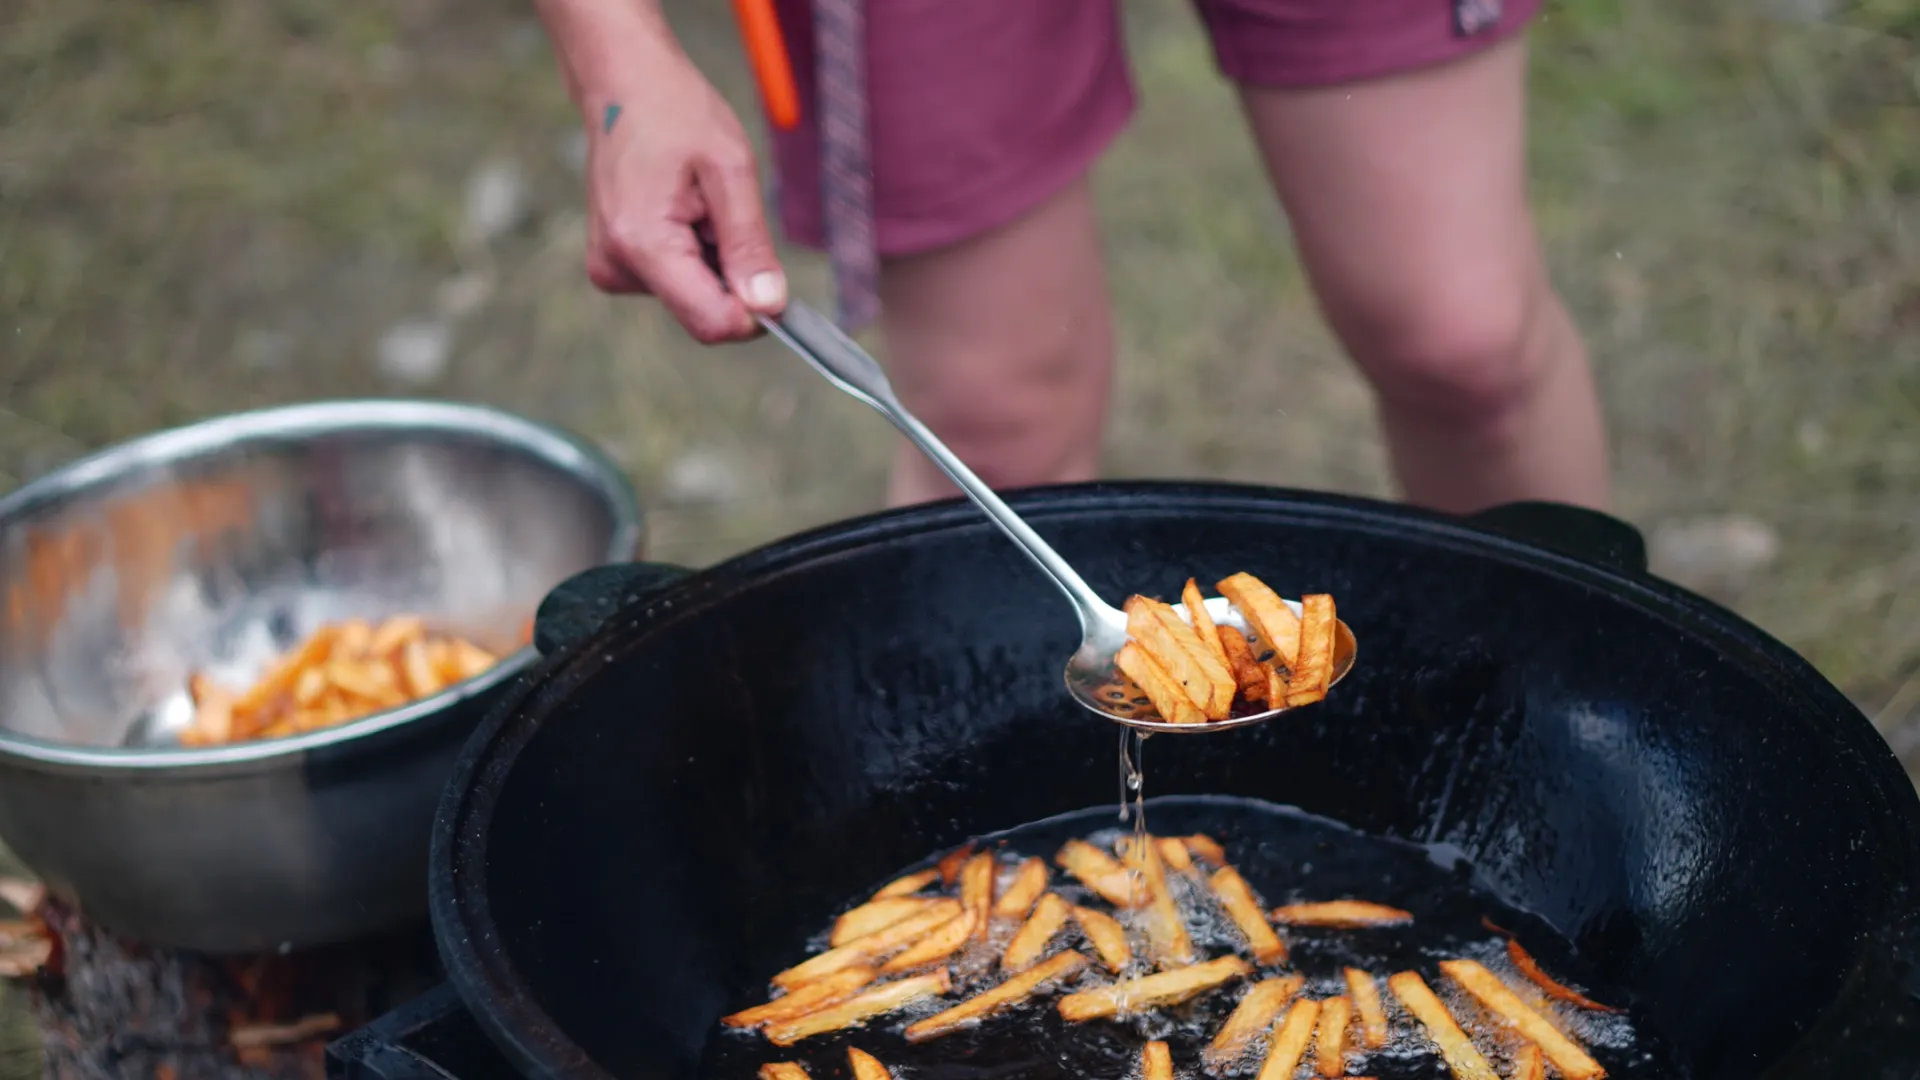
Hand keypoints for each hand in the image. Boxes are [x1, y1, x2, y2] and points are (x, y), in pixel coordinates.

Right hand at [583, 58, 787, 342]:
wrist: (625, 86)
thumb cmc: (677, 115)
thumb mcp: (730, 170)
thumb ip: (749, 243)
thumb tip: (770, 306)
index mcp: (643, 245)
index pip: (711, 321)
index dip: (754, 312)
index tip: (775, 278)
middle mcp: (617, 267)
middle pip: (703, 313)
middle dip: (732, 276)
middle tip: (724, 213)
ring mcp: (611, 268)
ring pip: (692, 298)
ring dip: (713, 260)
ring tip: (697, 203)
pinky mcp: (615, 265)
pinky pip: (675, 282)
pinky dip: (694, 255)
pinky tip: (682, 211)